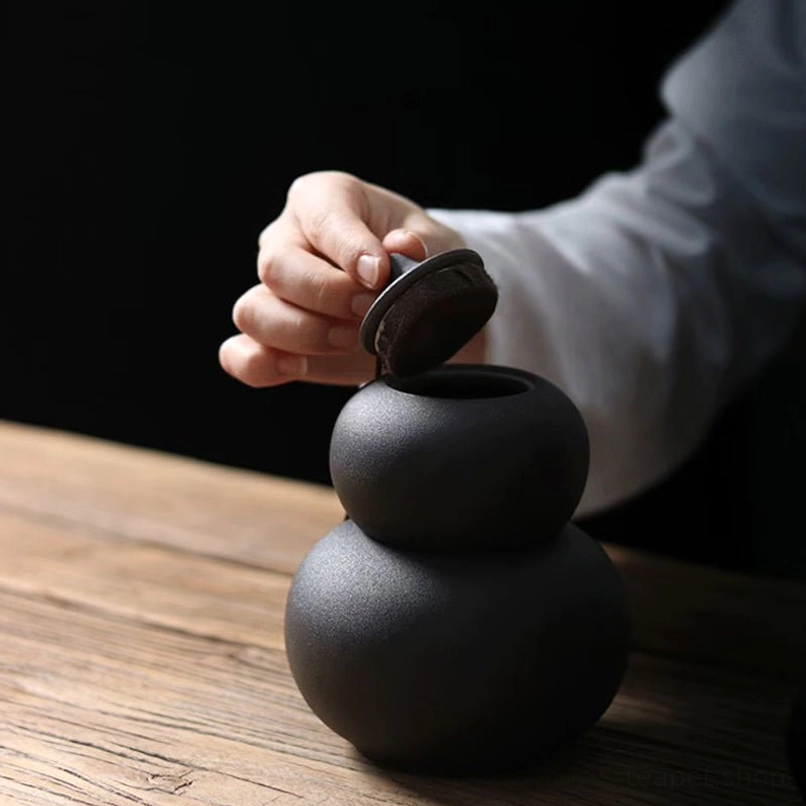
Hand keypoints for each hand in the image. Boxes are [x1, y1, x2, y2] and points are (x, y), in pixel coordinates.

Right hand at [219, 170, 472, 386]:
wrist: (423, 308)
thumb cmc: (423, 264)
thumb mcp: (438, 245)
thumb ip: (424, 246)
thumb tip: (400, 247)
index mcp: (326, 200)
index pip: (323, 215)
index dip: (349, 248)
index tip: (381, 275)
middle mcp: (288, 240)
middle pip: (278, 267)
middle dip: (328, 297)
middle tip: (371, 312)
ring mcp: (272, 291)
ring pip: (253, 312)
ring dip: (305, 334)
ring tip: (352, 339)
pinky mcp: (272, 339)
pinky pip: (240, 354)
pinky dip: (261, 364)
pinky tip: (299, 366)